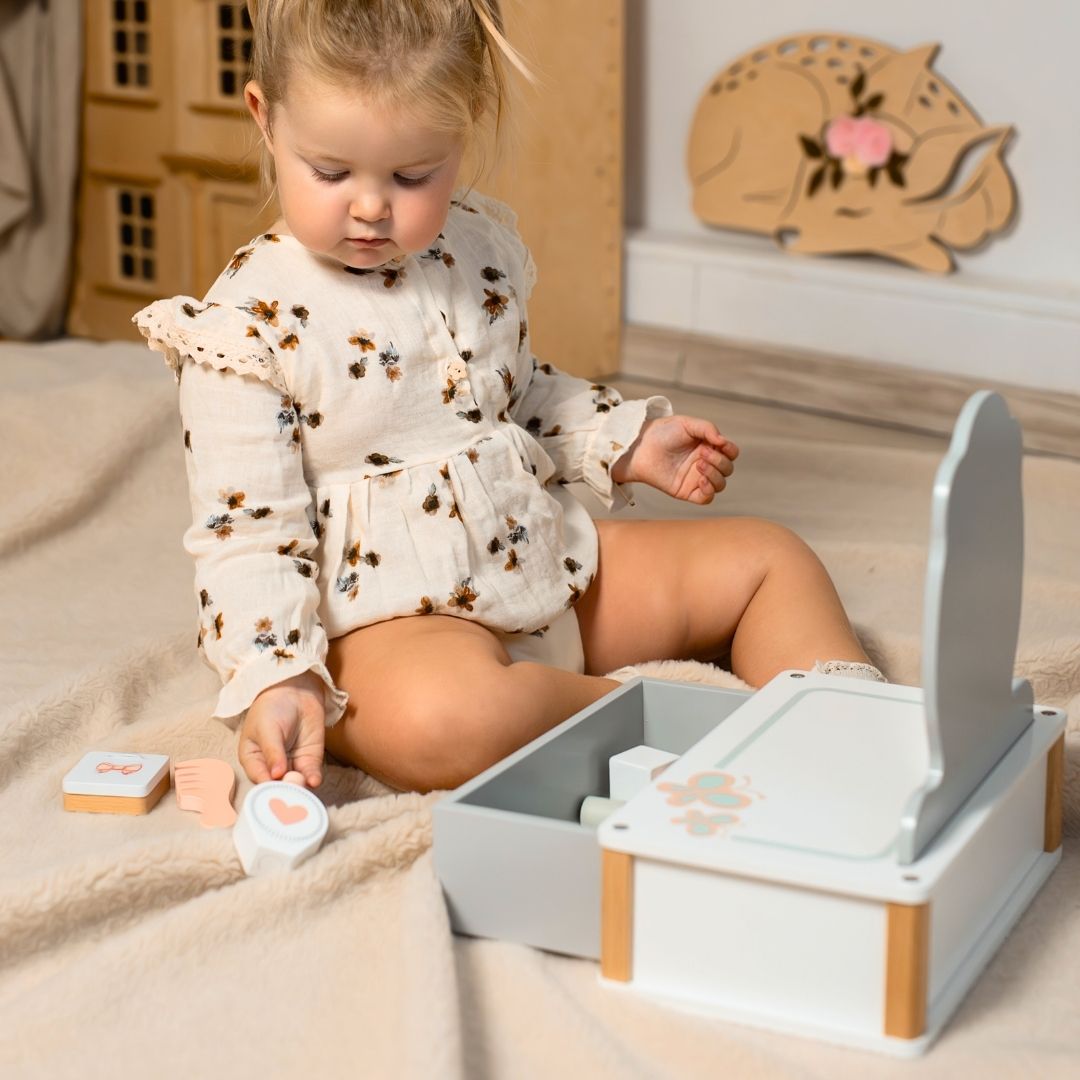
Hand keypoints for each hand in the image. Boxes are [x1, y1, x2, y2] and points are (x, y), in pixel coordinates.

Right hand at [238, 670, 325, 787]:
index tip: (275, 789)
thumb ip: (272, 752)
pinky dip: (312, 779)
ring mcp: (291, 765)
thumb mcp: (267, 728)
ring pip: (295, 784)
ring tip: (303, 787)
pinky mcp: (309, 760)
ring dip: (300, 788)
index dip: (267, 786)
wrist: (295, 690)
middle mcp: (271, 767)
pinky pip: (311, 775)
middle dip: (286, 790)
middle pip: (278, 786)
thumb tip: (276, 775)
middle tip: (292, 790)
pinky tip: (313, 780)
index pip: (258, 778)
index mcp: (253, 759)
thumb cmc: (272, 707)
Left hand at [611, 416, 737, 503]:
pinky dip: (709, 491)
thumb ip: (708, 429)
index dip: (730, 450)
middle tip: (702, 453)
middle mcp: (705, 463)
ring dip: (715, 475)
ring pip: (720, 484)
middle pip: (727, 469)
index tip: (720, 444)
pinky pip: (706, 498)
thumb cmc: (662, 433)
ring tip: (699, 465)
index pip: (731, 453)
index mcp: (708, 447)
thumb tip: (723, 442)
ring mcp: (696, 478)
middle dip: (719, 461)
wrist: (641, 447)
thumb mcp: (687, 424)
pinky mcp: (686, 491)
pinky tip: (701, 480)